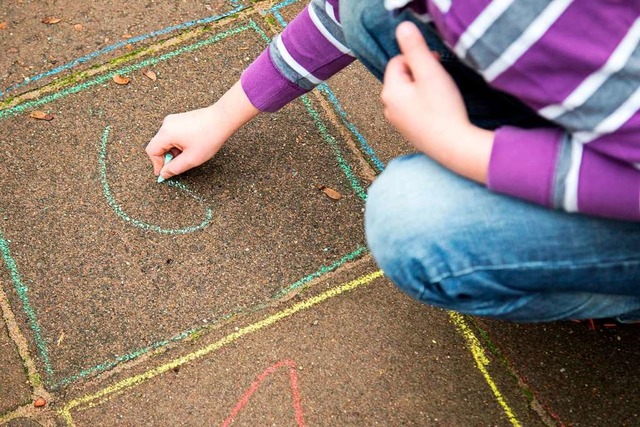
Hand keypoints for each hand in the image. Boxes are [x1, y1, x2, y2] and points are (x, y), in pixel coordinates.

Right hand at [146, 80, 258, 180]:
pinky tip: (191, 147)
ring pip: (166, 140)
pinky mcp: (180, 119)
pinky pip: (173, 134)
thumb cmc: (209, 137)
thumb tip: (163, 174)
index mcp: (166, 133)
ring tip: (189, 155)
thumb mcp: (191, 159)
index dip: (156, 164)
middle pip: (158, 145)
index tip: (163, 174)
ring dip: (174, 151)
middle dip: (167, 157)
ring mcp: (173, 120)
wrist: (222, 119)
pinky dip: (178, 144)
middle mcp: (166, 124)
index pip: (152, 151)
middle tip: (179, 165)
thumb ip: (174, 168)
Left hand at [381, 21, 492, 182]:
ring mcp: (398, 121)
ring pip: (409, 93)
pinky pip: (414, 108)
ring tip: (440, 97)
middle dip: (421, 74)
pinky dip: (425, 104)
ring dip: (424, 89)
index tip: (436, 66)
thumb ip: (415, 48)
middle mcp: (388, 108)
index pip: (398, 61)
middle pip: (403, 77)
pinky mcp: (409, 131)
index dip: (418, 59)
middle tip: (440, 81)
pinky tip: (439, 111)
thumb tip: (402, 28)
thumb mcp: (429, 72)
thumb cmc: (442, 110)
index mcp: (390, 92)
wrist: (454, 146)